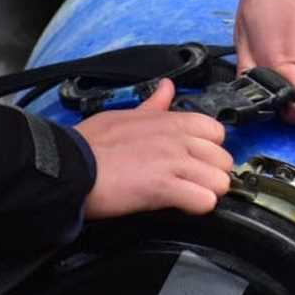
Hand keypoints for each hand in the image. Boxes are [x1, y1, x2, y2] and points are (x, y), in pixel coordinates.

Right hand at [74, 80, 232, 218]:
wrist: (70, 167)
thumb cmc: (91, 143)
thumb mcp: (126, 114)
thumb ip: (154, 105)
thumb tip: (167, 87)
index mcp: (172, 121)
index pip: (217, 132)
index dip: (210, 150)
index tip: (196, 160)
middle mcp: (178, 139)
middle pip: (224, 159)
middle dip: (212, 174)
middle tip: (191, 182)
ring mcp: (174, 162)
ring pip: (220, 181)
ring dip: (208, 192)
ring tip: (188, 196)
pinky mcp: (164, 188)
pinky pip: (204, 201)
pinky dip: (198, 207)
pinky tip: (183, 206)